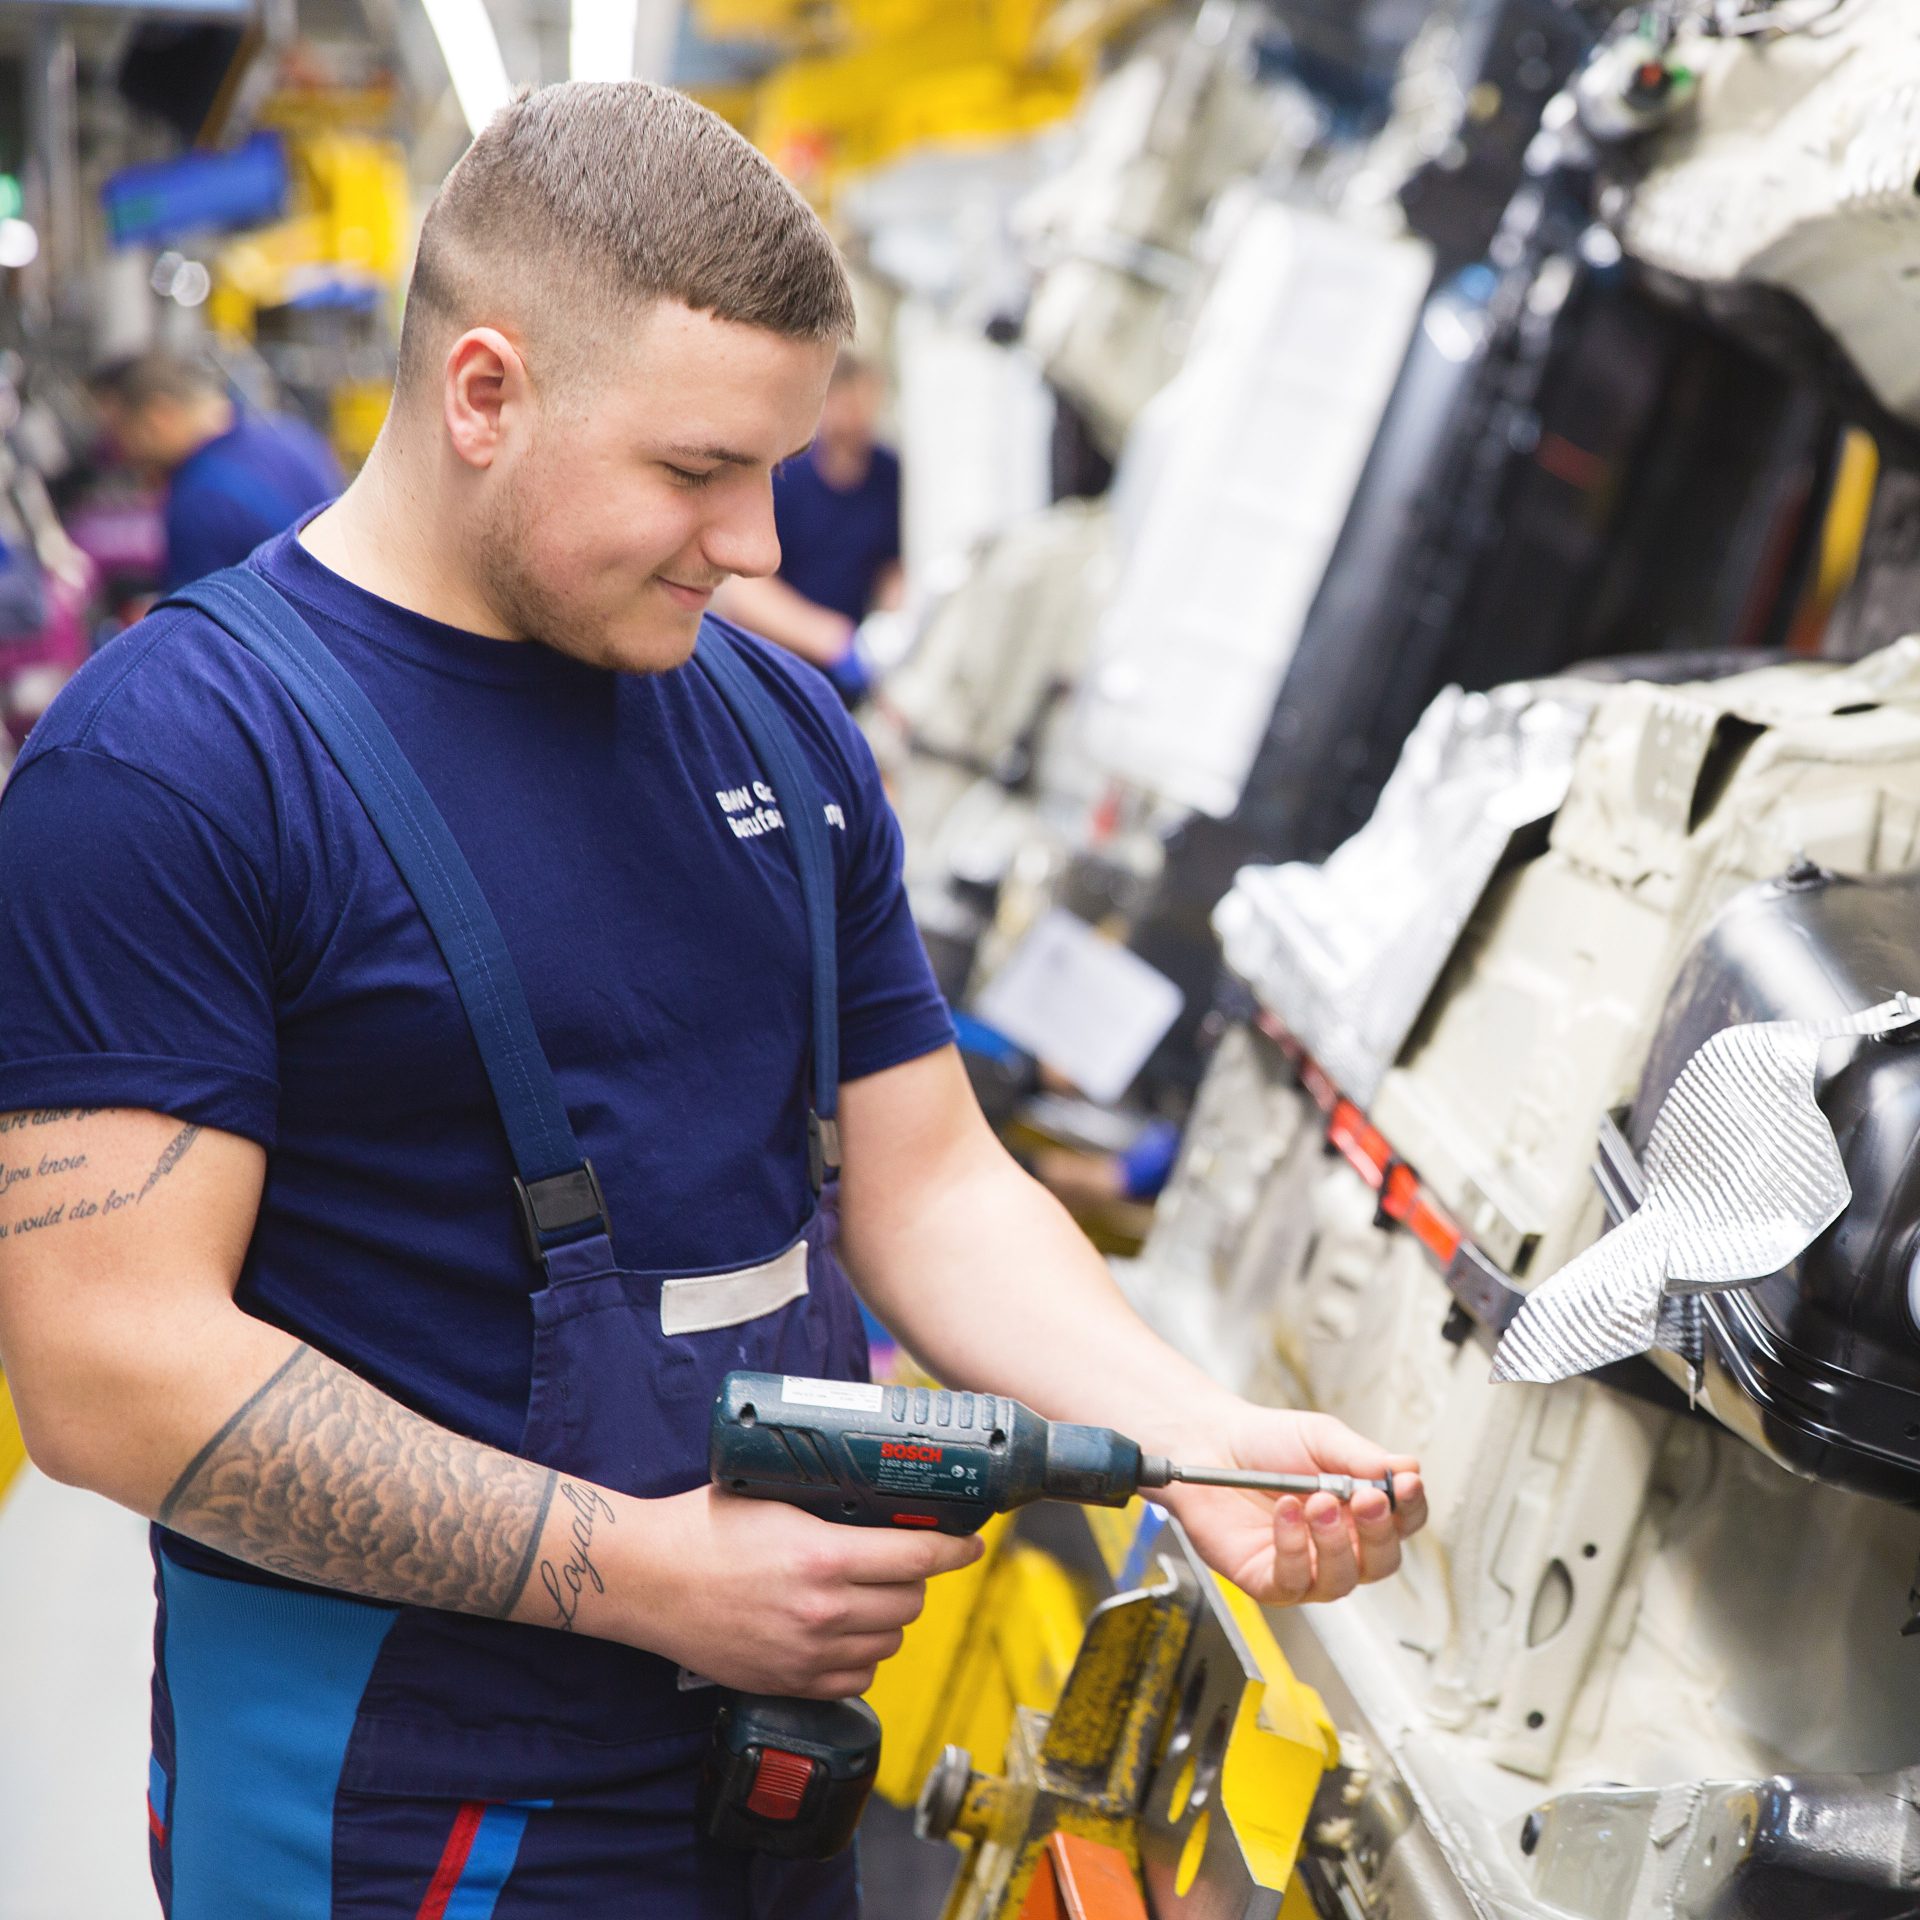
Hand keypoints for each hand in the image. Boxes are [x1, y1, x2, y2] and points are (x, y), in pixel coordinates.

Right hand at [632, 1485, 983, 1696]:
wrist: (646, 1580)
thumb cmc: (703, 1526)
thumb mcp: (774, 1497)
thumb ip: (828, 1504)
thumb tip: (877, 1493)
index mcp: (823, 1556)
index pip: (917, 1559)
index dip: (955, 1551)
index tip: (971, 1544)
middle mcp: (822, 1610)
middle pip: (909, 1603)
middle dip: (917, 1581)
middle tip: (906, 1563)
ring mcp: (806, 1652)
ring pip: (888, 1641)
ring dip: (890, 1617)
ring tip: (872, 1595)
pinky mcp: (788, 1682)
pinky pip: (856, 1677)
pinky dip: (862, 1655)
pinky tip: (848, 1632)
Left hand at [1156, 1399, 1425, 1607]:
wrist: (1209, 1443)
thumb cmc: (1267, 1443)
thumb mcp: (1320, 1437)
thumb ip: (1361, 1456)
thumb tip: (1407, 1469)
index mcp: (1360, 1512)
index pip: (1403, 1524)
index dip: (1411, 1509)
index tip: (1406, 1484)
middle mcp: (1340, 1546)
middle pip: (1382, 1561)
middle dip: (1378, 1531)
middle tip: (1365, 1497)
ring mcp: (1306, 1568)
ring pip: (1341, 1580)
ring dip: (1334, 1541)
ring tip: (1317, 1500)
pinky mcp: (1268, 1581)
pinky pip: (1293, 1581)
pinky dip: (1294, 1548)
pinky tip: (1286, 1512)